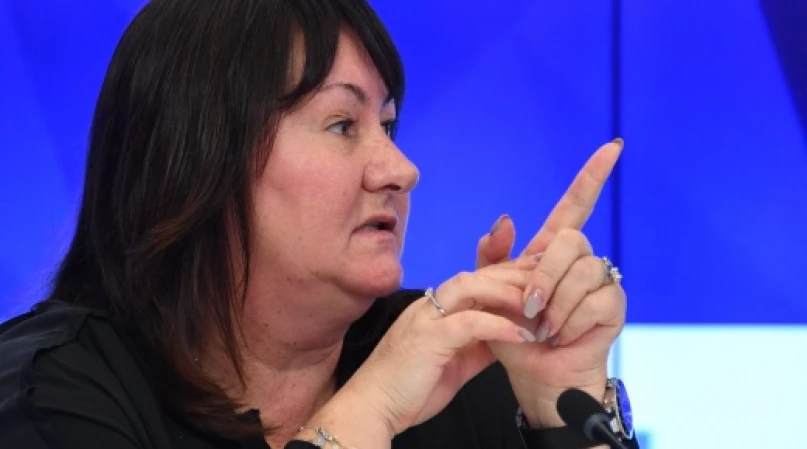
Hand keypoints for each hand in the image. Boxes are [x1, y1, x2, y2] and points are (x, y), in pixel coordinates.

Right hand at [305, 257, 540, 447]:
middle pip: (478, 273)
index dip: (510, 274)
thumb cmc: (410, 387)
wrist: (374, 407)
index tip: (542, 277)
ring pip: (470, 286)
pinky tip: (523, 334)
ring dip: (508, 292)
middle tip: (550, 280)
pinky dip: (498, 325)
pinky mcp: (427, 338)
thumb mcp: (455, 361)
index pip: (478, 278)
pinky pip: (468, 322)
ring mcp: (426, 318)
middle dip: (515, 273)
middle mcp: (431, 305)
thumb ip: (480, 344)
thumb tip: (510, 335)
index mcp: (437, 308)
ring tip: (539, 305)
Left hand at [476, 139, 625, 426]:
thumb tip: (506, 218)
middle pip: (570, 240)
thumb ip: (492, 255)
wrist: (531, 372)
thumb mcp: (489, 290)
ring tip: (544, 327)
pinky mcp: (613, 306)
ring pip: (583, 272)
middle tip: (529, 307)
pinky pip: (596, 301)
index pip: (575, 205)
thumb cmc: (511, 331)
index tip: (614, 146)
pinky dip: (570, 322)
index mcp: (551, 250)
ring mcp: (600, 281)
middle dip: (545, 274)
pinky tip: (562, 335)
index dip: (592, 176)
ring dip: (556, 305)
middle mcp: (580, 260)